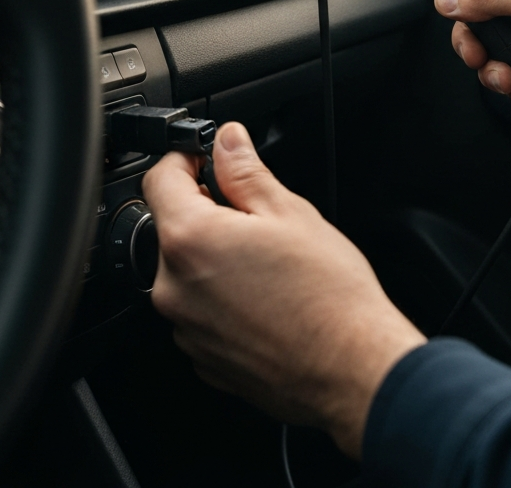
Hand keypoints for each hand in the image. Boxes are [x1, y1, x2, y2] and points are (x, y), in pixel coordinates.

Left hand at [143, 123, 425, 458]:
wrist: (351, 369)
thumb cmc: (329, 295)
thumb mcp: (290, 212)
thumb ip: (246, 171)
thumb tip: (227, 141)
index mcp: (191, 240)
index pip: (158, 179)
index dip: (184, 159)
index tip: (207, 157)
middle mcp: (175, 287)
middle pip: (172, 226)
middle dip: (206, 210)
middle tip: (255, 213)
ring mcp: (186, 328)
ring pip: (187, 271)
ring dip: (215, 256)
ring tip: (267, 260)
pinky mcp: (202, 357)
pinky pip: (200, 311)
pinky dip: (222, 296)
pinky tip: (265, 294)